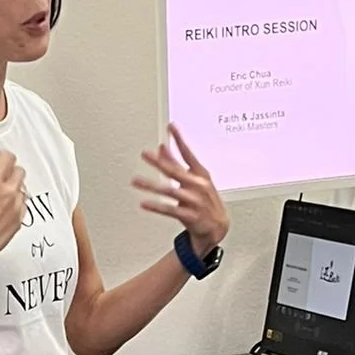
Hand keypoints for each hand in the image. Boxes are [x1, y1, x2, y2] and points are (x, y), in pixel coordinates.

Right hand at [0, 153, 26, 273]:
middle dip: (11, 169)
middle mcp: (9, 192)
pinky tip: (5, 206)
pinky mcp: (19, 220)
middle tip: (1, 173)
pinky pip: (23, 204)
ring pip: (22, 188)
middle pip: (20, 171)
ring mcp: (16, 207)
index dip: (3, 155)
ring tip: (1, 192)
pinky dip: (16, 201)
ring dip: (14, 186)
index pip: (8, 159)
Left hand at [132, 123, 228, 259]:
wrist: (218, 227)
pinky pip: (170, 209)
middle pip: (175, 171)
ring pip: (169, 191)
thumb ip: (176, 164)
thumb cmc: (204, 201)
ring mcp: (195, 201)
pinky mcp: (190, 215)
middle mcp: (198, 185)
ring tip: (136, 181)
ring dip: (150, 186)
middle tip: (145, 154)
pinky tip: (144, 203)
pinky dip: (156, 206)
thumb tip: (162, 148)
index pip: (188, 153)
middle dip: (159, 162)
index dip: (179, 139)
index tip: (171, 127)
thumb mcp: (194, 180)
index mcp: (201, 174)